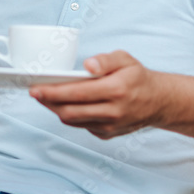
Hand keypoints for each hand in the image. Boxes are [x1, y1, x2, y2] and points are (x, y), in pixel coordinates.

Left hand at [29, 51, 160, 139]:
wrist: (158, 101)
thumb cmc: (137, 77)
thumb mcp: (125, 59)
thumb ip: (105, 60)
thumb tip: (88, 65)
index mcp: (116, 90)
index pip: (76, 93)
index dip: (52, 92)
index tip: (35, 88)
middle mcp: (112, 112)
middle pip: (69, 111)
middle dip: (48, 102)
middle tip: (35, 92)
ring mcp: (110, 126)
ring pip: (72, 121)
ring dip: (56, 109)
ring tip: (46, 97)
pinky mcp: (107, 134)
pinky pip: (81, 126)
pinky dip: (71, 116)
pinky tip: (66, 104)